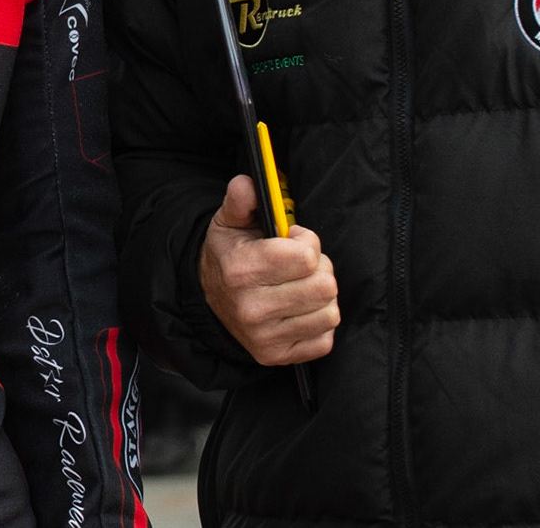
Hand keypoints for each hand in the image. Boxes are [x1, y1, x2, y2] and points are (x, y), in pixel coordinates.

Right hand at [198, 174, 338, 365]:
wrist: (209, 300)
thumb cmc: (229, 256)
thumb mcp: (228, 223)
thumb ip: (240, 201)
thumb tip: (247, 182)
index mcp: (242, 270)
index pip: (306, 257)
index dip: (307, 242)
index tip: (293, 240)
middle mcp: (252, 308)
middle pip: (325, 286)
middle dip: (319, 269)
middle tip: (301, 265)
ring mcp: (265, 337)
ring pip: (330, 312)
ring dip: (321, 297)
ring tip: (301, 286)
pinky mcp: (277, 357)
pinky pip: (325, 339)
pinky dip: (318, 323)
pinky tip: (300, 310)